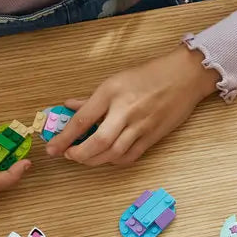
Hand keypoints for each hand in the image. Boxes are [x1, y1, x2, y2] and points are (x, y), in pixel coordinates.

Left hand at [48, 46, 219, 167]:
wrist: (184, 77)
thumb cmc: (150, 75)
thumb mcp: (116, 80)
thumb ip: (93, 98)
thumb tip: (70, 107)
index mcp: (111, 93)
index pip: (82, 120)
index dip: (64, 138)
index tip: (52, 149)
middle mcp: (125, 111)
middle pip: (97, 142)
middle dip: (79, 154)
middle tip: (69, 156)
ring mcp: (141, 126)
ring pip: (114, 153)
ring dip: (95, 160)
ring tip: (85, 159)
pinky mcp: (153, 136)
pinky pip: (131, 155)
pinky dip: (116, 161)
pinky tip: (108, 158)